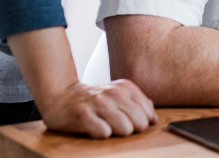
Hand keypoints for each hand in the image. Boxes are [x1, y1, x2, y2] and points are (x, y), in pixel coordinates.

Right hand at [38, 79, 157, 138]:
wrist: (61, 97)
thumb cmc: (95, 100)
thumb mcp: (119, 95)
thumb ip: (139, 104)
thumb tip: (154, 119)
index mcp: (125, 87)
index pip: (148, 113)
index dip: (141, 123)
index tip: (130, 122)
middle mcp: (113, 92)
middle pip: (139, 123)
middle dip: (131, 129)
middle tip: (117, 125)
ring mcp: (98, 103)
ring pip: (125, 129)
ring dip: (117, 133)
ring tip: (106, 126)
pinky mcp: (83, 115)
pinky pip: (104, 133)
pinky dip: (101, 134)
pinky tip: (94, 128)